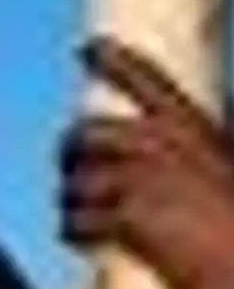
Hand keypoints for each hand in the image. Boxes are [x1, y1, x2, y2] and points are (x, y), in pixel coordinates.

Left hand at [60, 36, 233, 288]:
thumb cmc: (232, 228)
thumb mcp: (221, 171)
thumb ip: (193, 150)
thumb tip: (167, 143)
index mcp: (193, 127)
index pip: (148, 80)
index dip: (113, 61)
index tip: (86, 48)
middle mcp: (165, 143)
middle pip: (84, 134)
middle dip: (70, 158)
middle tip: (74, 180)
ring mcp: (146, 175)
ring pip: (73, 183)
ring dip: (72, 205)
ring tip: (89, 221)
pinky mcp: (130, 213)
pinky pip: (75, 220)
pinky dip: (74, 232)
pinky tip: (86, 240)